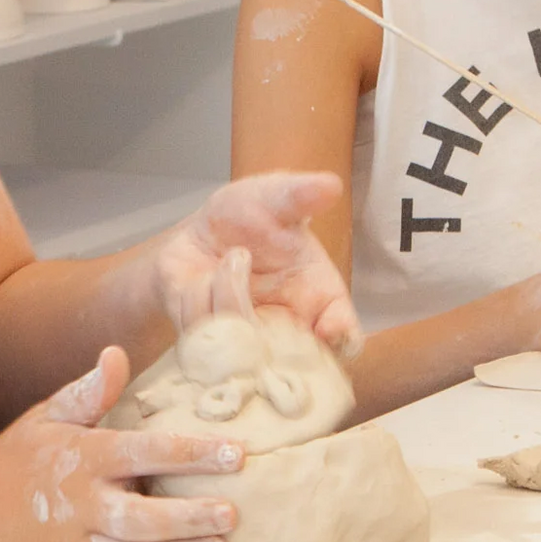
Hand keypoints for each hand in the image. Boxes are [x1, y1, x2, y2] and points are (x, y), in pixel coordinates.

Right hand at [0, 347, 240, 541]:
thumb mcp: (46, 417)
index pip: (141, 452)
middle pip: (138, 518)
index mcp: (78, 458)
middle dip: (188, 518)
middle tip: (232, 514)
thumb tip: (118, 354)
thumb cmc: (21, 460)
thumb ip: (87, 392)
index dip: (190, 453)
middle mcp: (77, 506)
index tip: (236, 453)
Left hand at [156, 171, 360, 352]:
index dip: (342, 340)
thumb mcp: (274, 198)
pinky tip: (200, 278)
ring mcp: (243, 340)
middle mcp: (283, 331)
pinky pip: (198, 330)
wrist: (202, 234)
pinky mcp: (204, 339)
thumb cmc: (251, 218)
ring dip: (228, 292)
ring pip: (236, 339)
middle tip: (254, 275)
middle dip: (267, 325)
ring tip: (231, 259)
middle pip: (285, 356)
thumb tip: (329, 185)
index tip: (331, 330)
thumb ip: (299, 195)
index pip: (344, 339)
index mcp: (316, 302)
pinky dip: (196, 299)